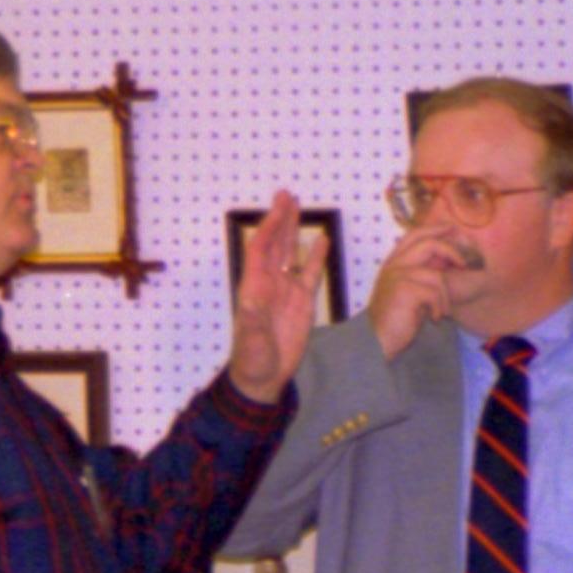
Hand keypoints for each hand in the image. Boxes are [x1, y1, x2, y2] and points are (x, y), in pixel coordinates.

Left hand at [225, 190, 321, 402]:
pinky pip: (310, 274)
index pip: (261, 248)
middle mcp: (269, 283)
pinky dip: (315, 257)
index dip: (269, 226)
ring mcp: (286, 291)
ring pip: (290, 253)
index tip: (278, 206)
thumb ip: (253, 320)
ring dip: (294, 231)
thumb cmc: (252, 359)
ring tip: (298, 207)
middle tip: (286, 194)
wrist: (265, 378)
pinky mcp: (303, 303)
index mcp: (254, 287)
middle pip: (275, 243)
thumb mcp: (251, 340)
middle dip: (280, 219)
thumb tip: (253, 300)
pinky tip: (321, 240)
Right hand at [364, 227, 466, 359]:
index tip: (452, 228)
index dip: (434, 229)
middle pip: (427, 244)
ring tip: (441, 311)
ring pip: (435, 275)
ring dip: (444, 296)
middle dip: (450, 252)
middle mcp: (393, 265)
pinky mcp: (404, 290)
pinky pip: (434, 292)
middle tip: (463, 265)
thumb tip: (446, 264)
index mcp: (393, 263)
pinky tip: (434, 318)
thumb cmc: (395, 320)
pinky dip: (439, 306)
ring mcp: (397, 276)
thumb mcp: (408, 292)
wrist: (377, 341)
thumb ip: (421, 276)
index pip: (414, 235)